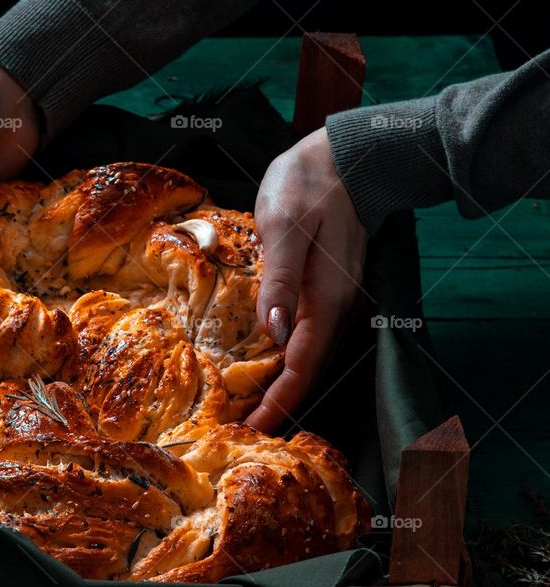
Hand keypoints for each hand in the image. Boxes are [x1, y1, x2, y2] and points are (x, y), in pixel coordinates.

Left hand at [246, 126, 367, 433]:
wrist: (346, 156)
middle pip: (305, 369)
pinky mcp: (323, 285)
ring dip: (279, 383)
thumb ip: (280, 280)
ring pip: (305, 354)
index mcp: (325, 299)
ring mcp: (331, 297)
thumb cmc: (310, 185)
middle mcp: (334, 307)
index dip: (279, 402)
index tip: (253, 430)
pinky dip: (283, 355)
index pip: (301, 365)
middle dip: (277, 403)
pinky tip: (260, 360)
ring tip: (246, 406)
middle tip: (240, 431)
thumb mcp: (285, 226)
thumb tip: (274, 333)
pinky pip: (304, 333)